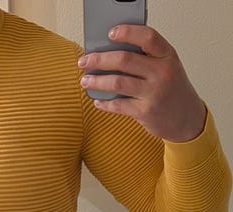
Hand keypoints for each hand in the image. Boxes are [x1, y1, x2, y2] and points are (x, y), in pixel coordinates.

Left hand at [78, 25, 206, 142]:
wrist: (187, 119)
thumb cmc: (171, 90)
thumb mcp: (166, 68)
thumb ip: (146, 59)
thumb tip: (109, 54)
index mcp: (168, 56)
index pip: (148, 37)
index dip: (128, 33)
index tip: (110, 33)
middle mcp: (162, 73)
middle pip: (124, 60)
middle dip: (99, 60)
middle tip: (84, 61)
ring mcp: (153, 93)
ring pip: (117, 82)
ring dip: (96, 81)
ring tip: (85, 81)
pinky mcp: (145, 112)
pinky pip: (118, 105)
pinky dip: (104, 102)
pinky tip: (97, 100)